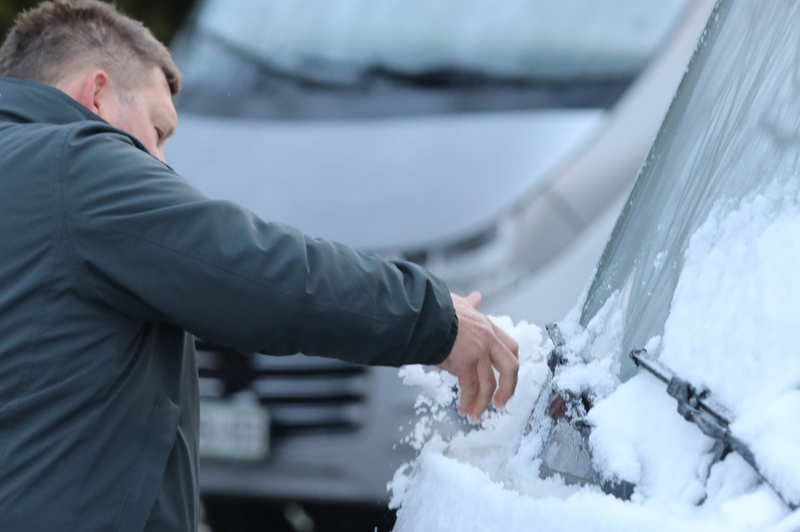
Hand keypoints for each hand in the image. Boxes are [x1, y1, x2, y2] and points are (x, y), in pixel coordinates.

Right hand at [437, 291, 518, 420]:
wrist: (424, 315)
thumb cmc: (436, 308)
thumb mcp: (459, 303)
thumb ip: (470, 304)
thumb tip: (476, 298)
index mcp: (488, 326)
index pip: (510, 347)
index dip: (510, 365)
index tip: (506, 378)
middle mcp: (488, 340)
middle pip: (510, 368)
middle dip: (508, 389)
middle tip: (501, 403)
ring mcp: (478, 353)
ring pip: (489, 384)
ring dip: (483, 403)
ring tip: (475, 415)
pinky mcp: (464, 364)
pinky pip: (470, 388)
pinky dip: (467, 401)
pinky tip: (462, 408)